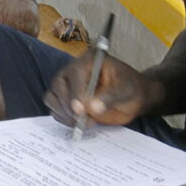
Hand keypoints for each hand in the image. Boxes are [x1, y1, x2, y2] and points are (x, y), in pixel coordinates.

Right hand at [44, 51, 158, 129]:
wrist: (133, 98)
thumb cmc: (131, 89)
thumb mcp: (126, 91)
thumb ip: (110, 97)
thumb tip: (92, 108)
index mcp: (90, 61)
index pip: (75, 73)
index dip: (75, 91)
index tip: (80, 109)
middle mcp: (74, 71)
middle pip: (58, 85)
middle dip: (67, 105)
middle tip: (81, 119)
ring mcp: (67, 86)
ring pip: (52, 98)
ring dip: (63, 113)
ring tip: (81, 123)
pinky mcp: (65, 100)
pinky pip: (55, 110)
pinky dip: (63, 119)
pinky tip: (78, 124)